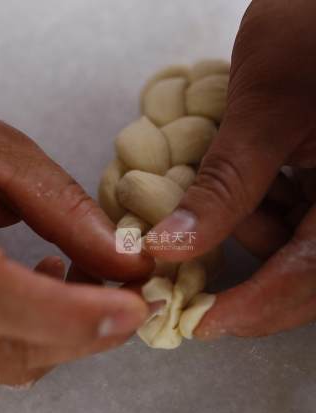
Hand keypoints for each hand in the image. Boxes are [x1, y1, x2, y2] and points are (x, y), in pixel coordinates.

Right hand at [0, 120, 153, 385]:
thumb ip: (62, 207)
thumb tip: (129, 260)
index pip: (5, 304)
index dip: (77, 316)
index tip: (136, 306)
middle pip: (16, 352)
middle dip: (90, 330)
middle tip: (137, 291)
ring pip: (13, 360)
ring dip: (71, 331)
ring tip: (87, 271)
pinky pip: (2, 349)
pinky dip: (42, 327)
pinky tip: (51, 274)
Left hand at [148, 0, 315, 337]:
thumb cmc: (314, 28)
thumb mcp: (265, 108)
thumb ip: (224, 185)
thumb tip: (168, 247)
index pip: (308, 275)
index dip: (253, 308)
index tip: (201, 325)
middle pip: (304, 273)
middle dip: (245, 270)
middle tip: (188, 260)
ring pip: (294, 246)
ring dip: (247, 229)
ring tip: (221, 186)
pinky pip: (295, 217)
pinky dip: (258, 208)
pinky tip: (244, 178)